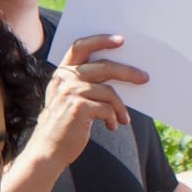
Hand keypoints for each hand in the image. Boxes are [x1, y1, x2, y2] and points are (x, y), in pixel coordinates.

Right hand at [30, 34, 148, 168]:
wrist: (47, 150)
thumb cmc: (62, 125)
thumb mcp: (67, 99)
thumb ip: (84, 84)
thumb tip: (119, 75)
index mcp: (62, 73)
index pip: (80, 47)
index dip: (101, 41)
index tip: (120, 40)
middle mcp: (64, 79)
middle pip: (104, 67)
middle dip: (127, 72)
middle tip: (144, 78)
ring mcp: (70, 92)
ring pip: (109, 92)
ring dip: (120, 107)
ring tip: (123, 118)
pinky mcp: (79, 107)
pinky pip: (108, 108)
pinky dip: (113, 118)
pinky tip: (112, 126)